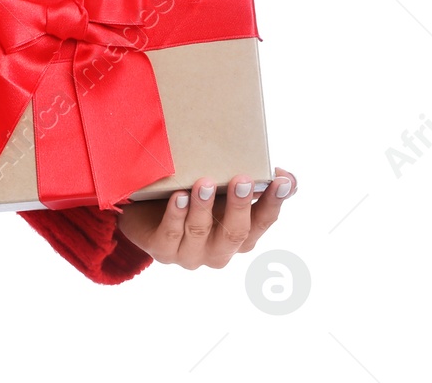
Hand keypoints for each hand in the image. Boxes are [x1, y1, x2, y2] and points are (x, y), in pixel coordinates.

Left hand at [116, 167, 296, 267]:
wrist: (144, 215)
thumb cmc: (191, 200)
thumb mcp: (220, 193)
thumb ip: (251, 186)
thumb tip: (287, 176)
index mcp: (239, 237)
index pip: (262, 222)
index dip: (273, 202)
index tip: (281, 180)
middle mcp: (219, 251)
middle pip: (235, 233)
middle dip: (239, 205)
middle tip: (242, 179)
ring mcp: (190, 254)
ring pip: (200, 232)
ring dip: (204, 207)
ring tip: (205, 182)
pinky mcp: (162, 250)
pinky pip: (170, 234)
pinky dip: (176, 215)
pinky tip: (178, 196)